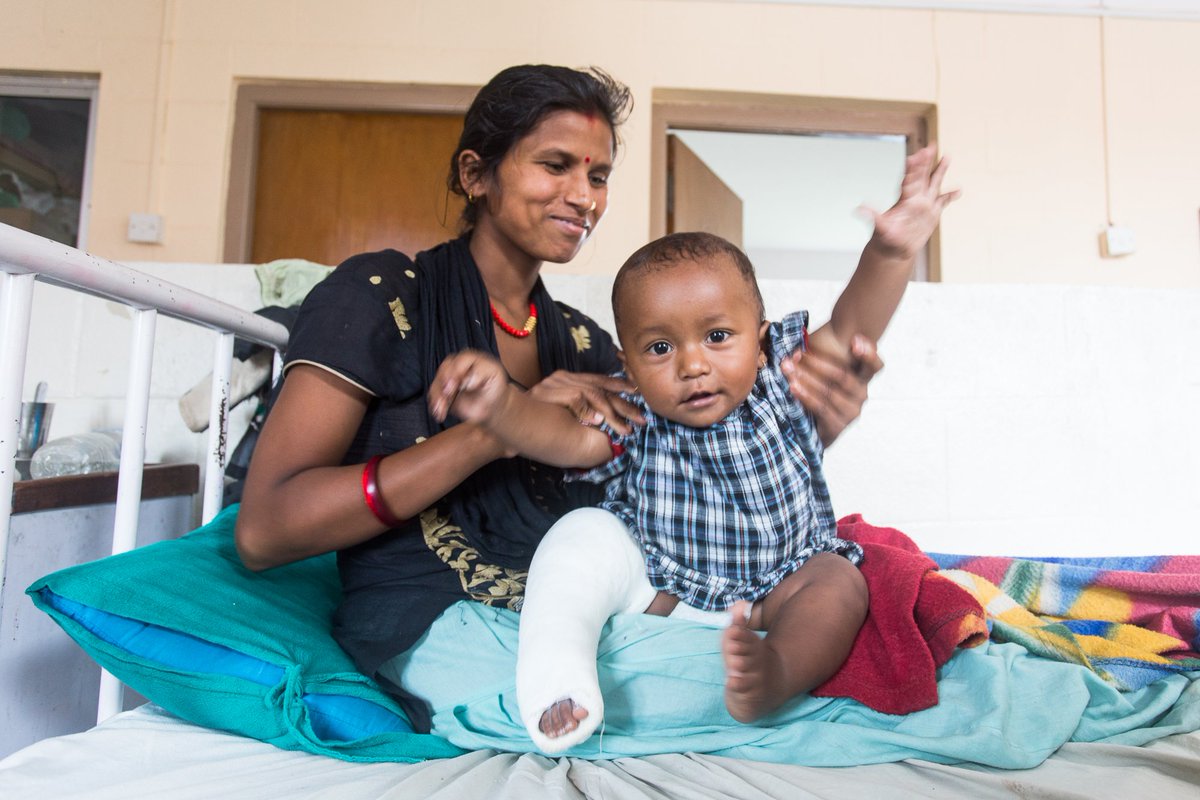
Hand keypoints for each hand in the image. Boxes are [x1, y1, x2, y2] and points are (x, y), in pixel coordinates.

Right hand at [428, 350, 510, 424]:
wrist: (492, 404)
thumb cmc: (495, 387)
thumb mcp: (496, 376)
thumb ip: (481, 372)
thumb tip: (467, 380)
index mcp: (472, 359)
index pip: (461, 361)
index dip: (458, 371)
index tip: (460, 385)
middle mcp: (457, 366)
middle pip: (445, 369)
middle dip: (444, 381)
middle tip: (448, 394)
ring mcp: (448, 378)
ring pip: (438, 382)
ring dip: (438, 395)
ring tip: (442, 408)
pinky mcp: (443, 390)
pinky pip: (434, 395)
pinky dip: (436, 404)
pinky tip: (440, 413)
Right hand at [529, 370, 643, 434]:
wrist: (503, 423)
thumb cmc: (532, 423)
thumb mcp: (560, 415)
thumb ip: (578, 412)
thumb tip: (602, 420)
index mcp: (566, 380)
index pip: (598, 380)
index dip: (620, 387)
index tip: (639, 395)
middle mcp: (561, 378)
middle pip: (600, 388)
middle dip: (623, 405)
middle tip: (641, 419)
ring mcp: (553, 385)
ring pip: (592, 394)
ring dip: (611, 414)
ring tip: (624, 430)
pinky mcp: (547, 393)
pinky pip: (575, 399)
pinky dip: (589, 412)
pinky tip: (599, 423)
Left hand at [781, 334, 882, 445]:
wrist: (813, 428)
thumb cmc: (818, 390)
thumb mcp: (822, 369)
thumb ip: (820, 355)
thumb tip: (798, 347)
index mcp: (863, 378)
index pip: (875, 365)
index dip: (869, 354)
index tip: (855, 341)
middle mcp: (861, 394)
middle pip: (843, 376)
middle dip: (815, 363)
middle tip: (795, 355)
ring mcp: (851, 411)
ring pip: (829, 391)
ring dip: (805, 378)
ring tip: (788, 369)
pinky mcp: (839, 426)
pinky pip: (821, 408)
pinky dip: (805, 396)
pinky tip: (793, 387)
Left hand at [863, 145, 959, 260]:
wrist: (893, 250)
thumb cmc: (885, 240)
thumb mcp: (880, 228)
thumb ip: (873, 217)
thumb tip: (858, 209)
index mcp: (904, 201)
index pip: (909, 180)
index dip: (912, 169)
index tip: (914, 156)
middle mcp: (915, 199)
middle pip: (921, 176)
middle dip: (926, 162)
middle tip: (930, 146)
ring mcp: (924, 205)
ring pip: (933, 184)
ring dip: (940, 171)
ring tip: (947, 156)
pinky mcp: (931, 214)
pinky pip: (942, 202)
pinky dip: (950, 196)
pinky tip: (958, 190)